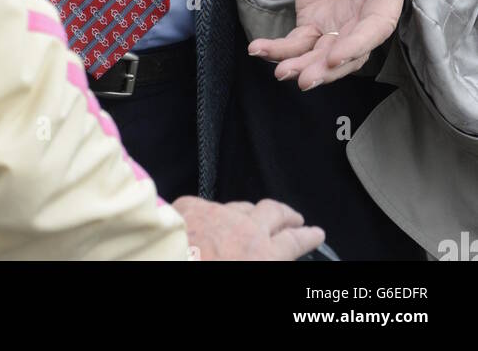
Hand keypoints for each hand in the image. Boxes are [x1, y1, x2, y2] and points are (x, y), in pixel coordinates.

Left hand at [173, 195, 323, 260]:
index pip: (294, 242)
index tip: (317, 233)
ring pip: (243, 206)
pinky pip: (209, 206)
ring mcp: (218, 213)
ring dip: (253, 212)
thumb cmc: (207, 277)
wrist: (167, 263)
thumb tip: (265, 257)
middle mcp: (246, 229)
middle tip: (296, 218)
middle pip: (274, 213)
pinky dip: (215, 213)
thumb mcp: (252, 273)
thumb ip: (262, 261)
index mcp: (263, 255)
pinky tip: (212, 219)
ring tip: (256, 217)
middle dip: (288, 215)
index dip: (308, 236)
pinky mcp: (192, 206)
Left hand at [248, 0, 407, 88]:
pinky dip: (279, 49)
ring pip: (320, 54)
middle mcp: (362, 18)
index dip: (356, 46)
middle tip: (302, 79)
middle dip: (325, 70)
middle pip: (347, 53)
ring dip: (301, 66)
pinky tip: (260, 50)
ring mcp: (336, 22)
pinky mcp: (313, 18)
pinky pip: (297, 41)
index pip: (374, 30)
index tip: (334, 56)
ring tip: (280, 72)